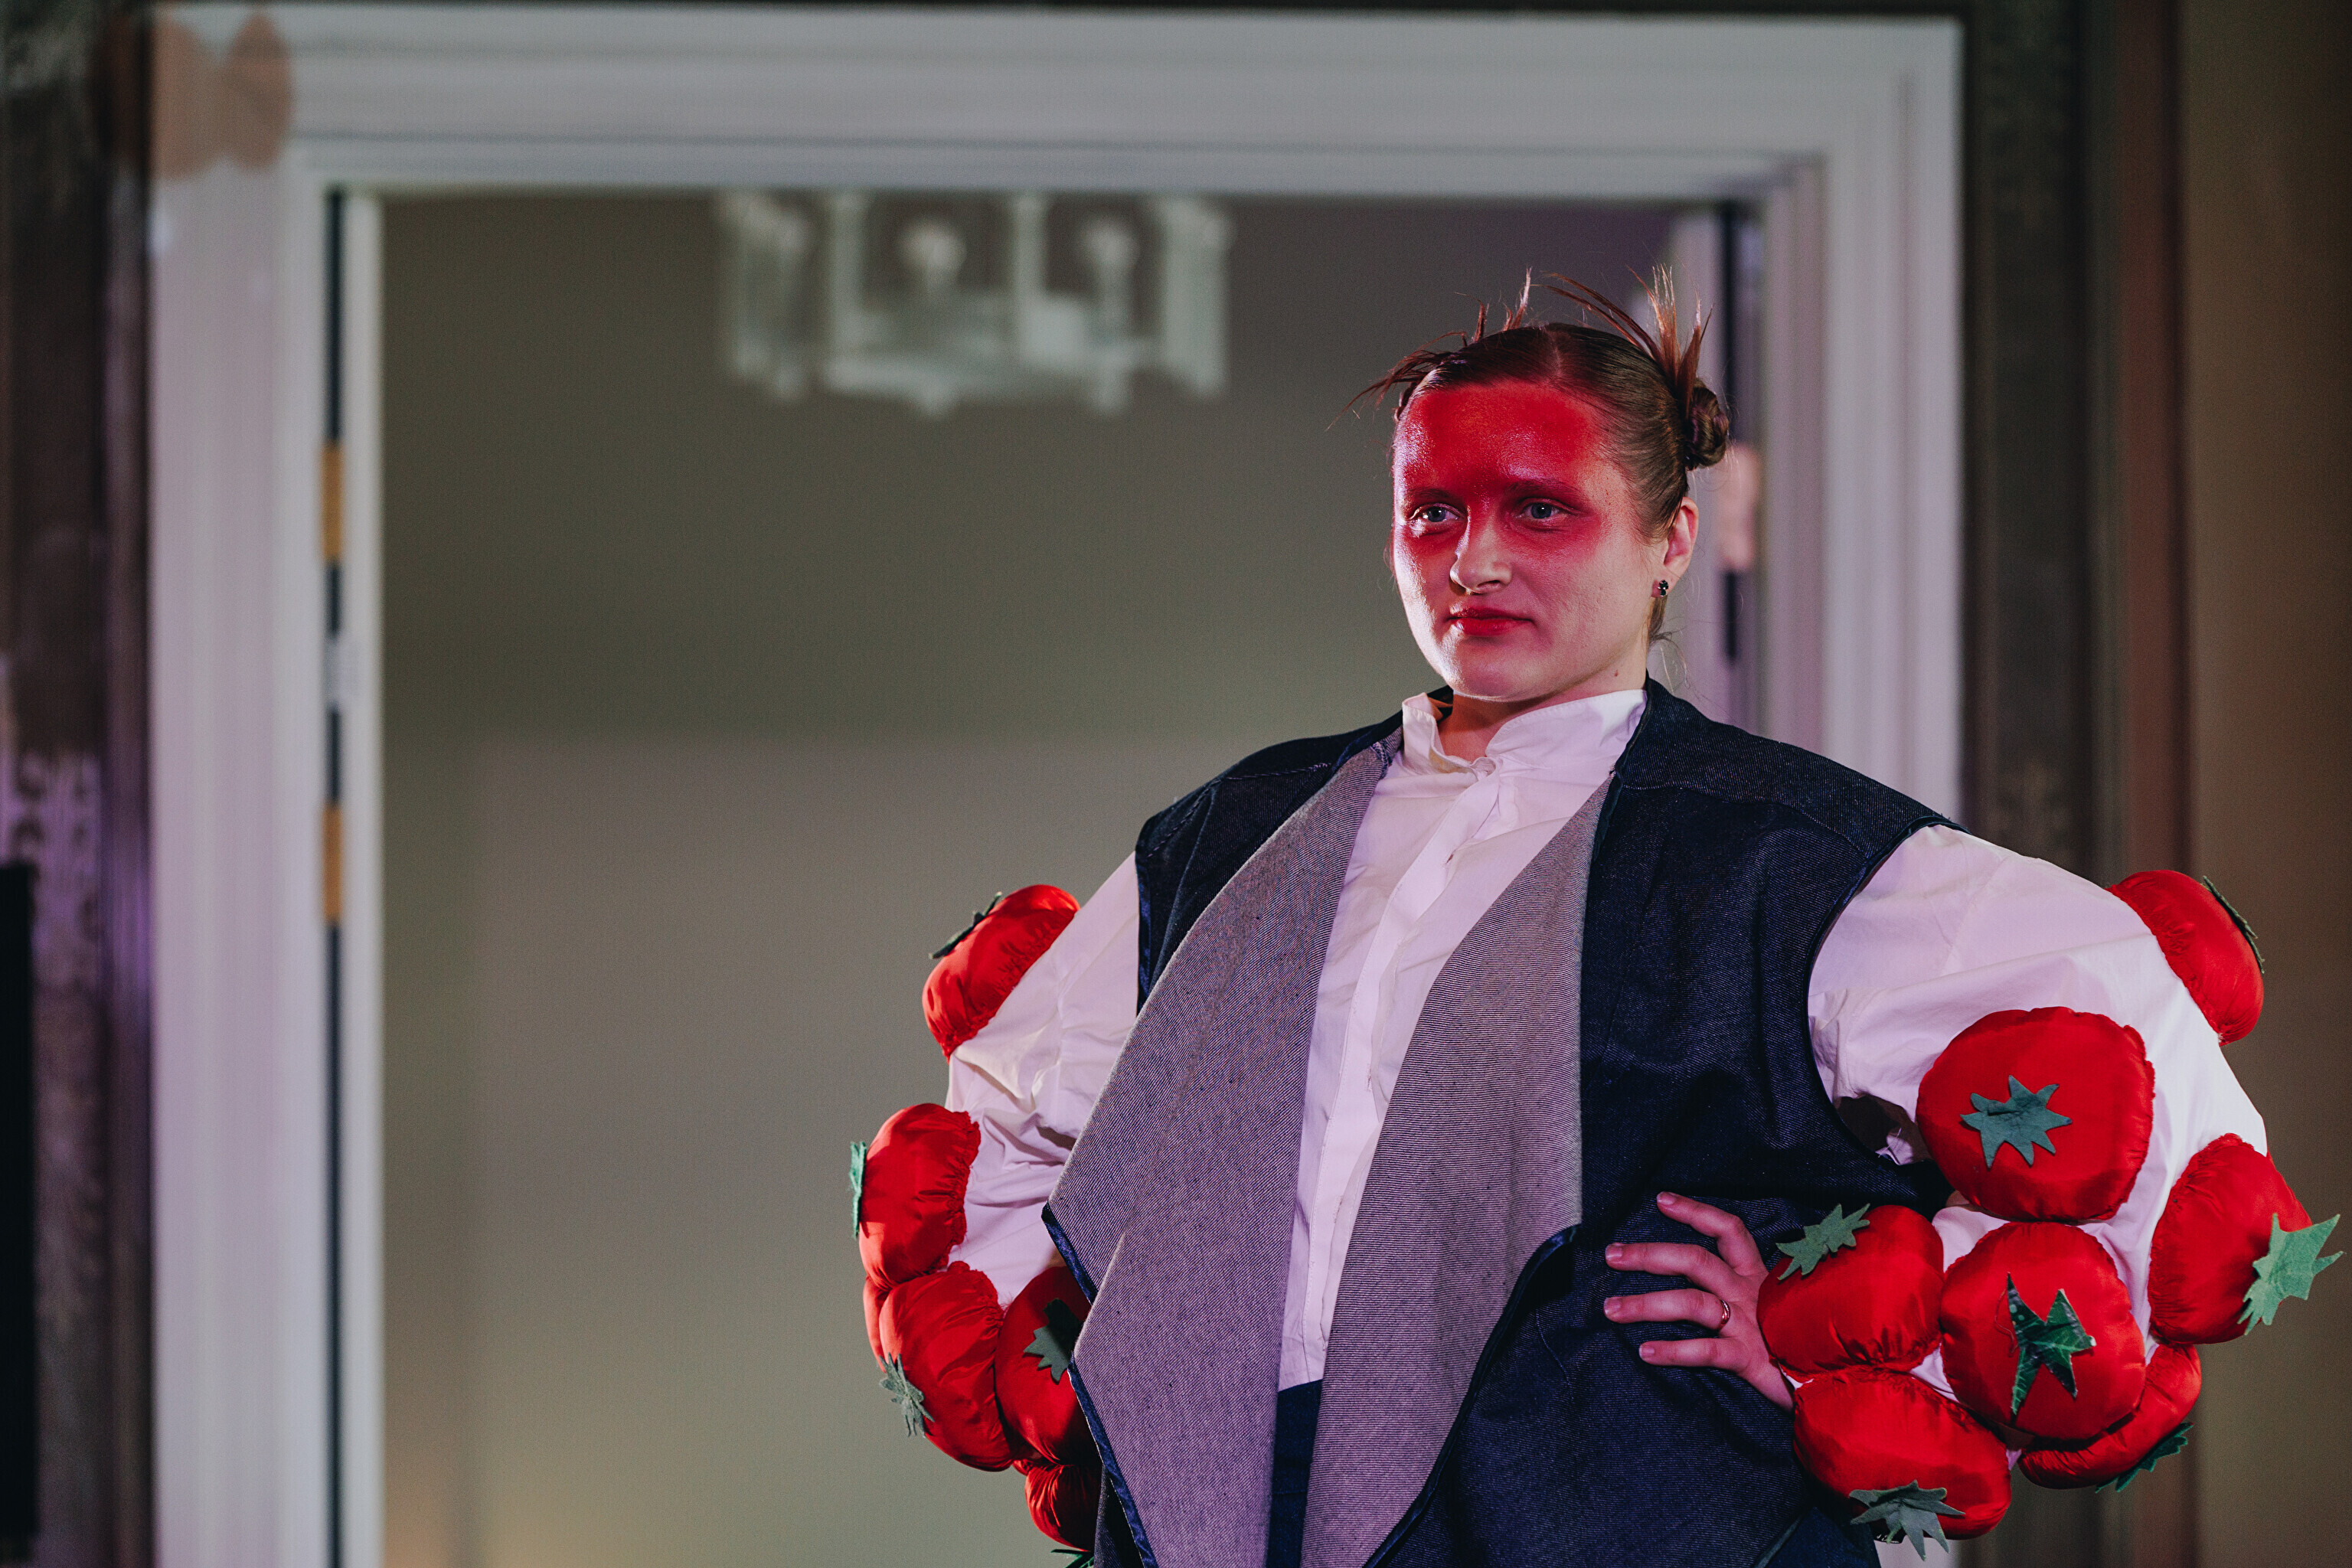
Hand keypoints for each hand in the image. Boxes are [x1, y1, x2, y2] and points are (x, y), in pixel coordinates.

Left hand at [1602, 1191, 1790, 1410]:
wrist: (1841, 1381)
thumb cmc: (1801, 1342)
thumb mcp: (1777, 1307)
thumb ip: (1748, 1292)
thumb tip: (1708, 1282)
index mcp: (1758, 1277)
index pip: (1728, 1230)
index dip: (1696, 1212)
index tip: (1661, 1200)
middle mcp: (1751, 1294)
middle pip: (1696, 1261)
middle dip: (1649, 1255)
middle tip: (1612, 1255)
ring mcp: (1751, 1325)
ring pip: (1692, 1303)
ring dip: (1646, 1304)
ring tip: (1611, 1310)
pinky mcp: (1752, 1359)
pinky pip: (1707, 1351)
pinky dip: (1673, 1350)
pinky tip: (1645, 1351)